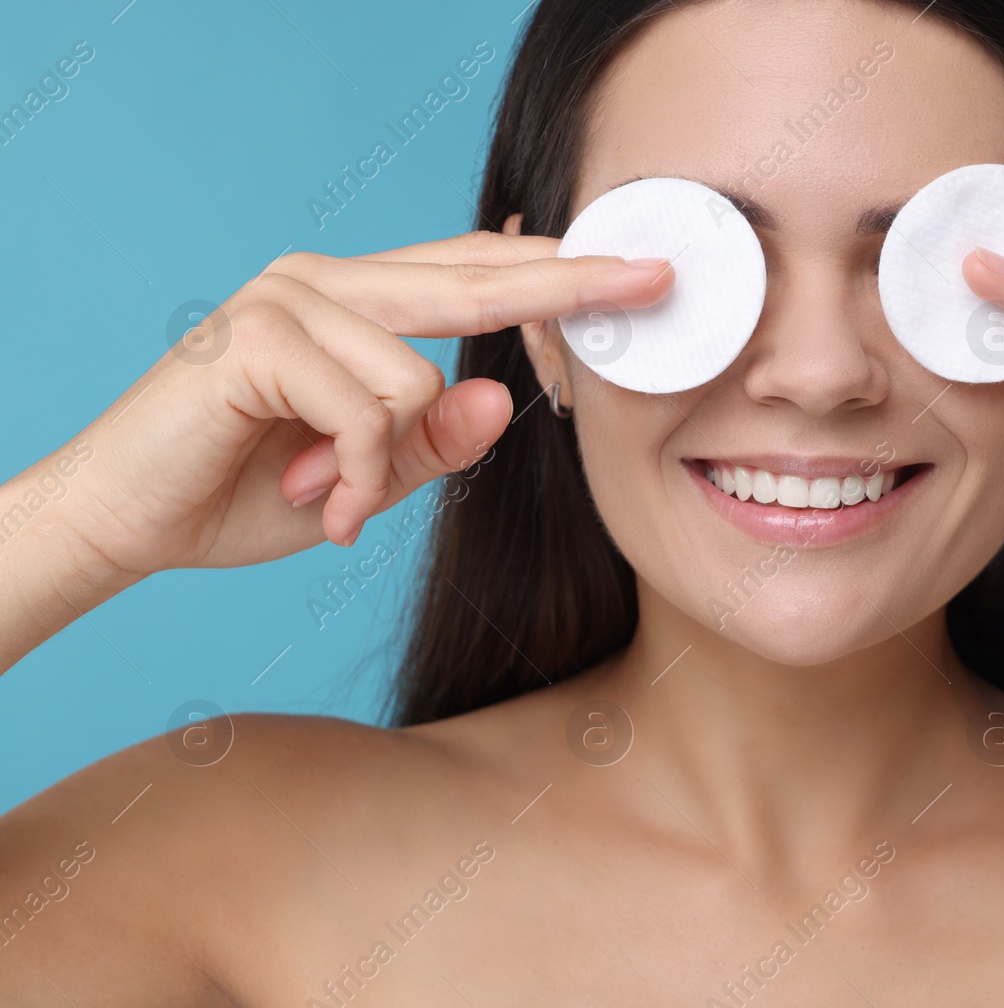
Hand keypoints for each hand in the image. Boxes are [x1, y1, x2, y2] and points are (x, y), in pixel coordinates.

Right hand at [64, 230, 672, 577]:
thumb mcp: (372, 474)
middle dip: (570, 286)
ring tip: (338, 499)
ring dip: (387, 466)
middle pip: (473, 276)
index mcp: (353, 299)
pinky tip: (323, 501)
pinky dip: (358, 476)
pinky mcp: (257, 336)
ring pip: (417, 375)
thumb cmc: (246, 490)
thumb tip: (506, 397)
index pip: (471, 271)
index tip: (638, 270)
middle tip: (656, 280)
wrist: (126, 521)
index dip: (556, 271)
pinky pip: (369, 411)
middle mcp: (324, 279)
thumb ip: (435, 438)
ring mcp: (287, 297)